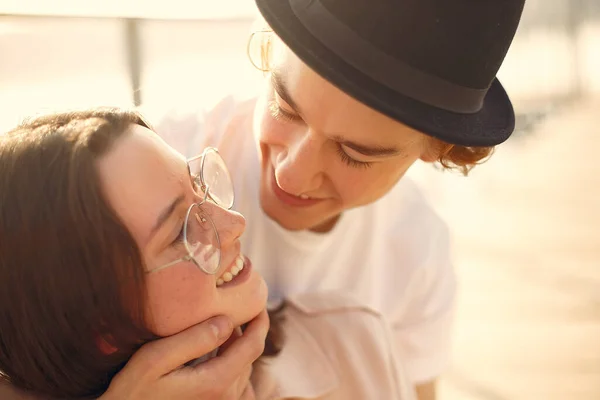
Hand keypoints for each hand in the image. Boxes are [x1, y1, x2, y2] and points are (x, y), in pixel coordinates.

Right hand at [101, 310, 268, 399]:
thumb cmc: (133, 391)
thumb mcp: (156, 359)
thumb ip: (193, 339)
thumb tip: (227, 321)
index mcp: (217, 381)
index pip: (254, 345)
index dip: (260, 321)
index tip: (257, 302)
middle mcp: (225, 396)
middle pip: (248, 355)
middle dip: (243, 331)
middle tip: (227, 310)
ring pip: (241, 367)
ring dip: (234, 347)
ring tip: (216, 329)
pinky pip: (233, 381)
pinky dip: (228, 363)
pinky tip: (212, 355)